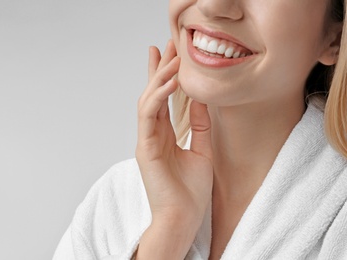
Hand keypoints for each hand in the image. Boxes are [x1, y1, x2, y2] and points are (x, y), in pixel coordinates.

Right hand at [135, 40, 212, 258]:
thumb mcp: (201, 151)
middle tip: (165, 45)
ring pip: (148, 100)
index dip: (166, 77)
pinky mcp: (144, 148)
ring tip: (169, 56)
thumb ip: (199, 126)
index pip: (163, 100)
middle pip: (153, 94)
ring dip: (158, 78)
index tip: (172, 56)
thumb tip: (202, 101)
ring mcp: (146, 141)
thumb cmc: (190, 191)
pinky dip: (158, 97)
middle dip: (159, 69)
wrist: (183, 218)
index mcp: (164, 136)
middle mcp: (152, 135)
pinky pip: (149, 116)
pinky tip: (170, 82)